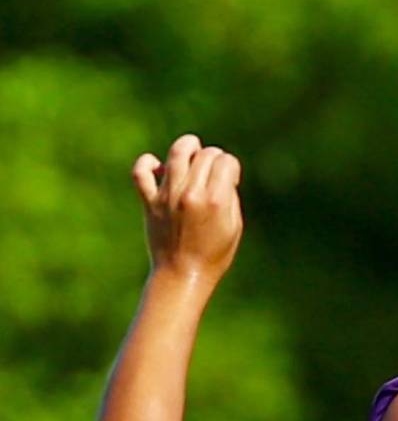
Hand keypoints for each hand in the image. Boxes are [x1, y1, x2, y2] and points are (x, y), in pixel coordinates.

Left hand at [133, 136, 242, 283]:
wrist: (183, 275)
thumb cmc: (213, 256)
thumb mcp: (233, 229)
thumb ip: (229, 198)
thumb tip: (222, 175)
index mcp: (217, 202)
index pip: (226, 162)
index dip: (230, 164)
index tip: (231, 176)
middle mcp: (192, 194)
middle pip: (204, 156)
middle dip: (213, 155)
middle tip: (215, 165)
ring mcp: (168, 196)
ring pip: (176, 154)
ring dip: (186, 145)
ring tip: (191, 146)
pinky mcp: (150, 201)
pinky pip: (141, 172)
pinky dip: (147, 163)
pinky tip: (157, 167)